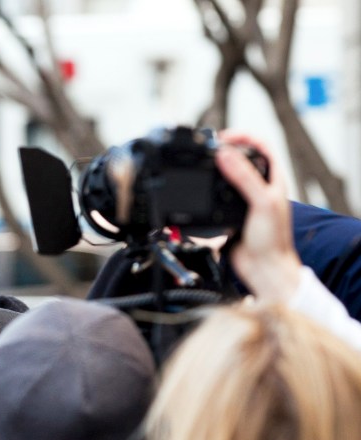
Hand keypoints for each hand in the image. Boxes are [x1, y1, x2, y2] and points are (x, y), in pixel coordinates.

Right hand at [215, 130, 302, 301]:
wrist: (262, 269)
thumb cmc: (273, 240)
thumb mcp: (261, 203)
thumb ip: (244, 178)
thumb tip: (225, 155)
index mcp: (273, 180)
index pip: (261, 146)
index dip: (244, 137)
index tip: (224, 138)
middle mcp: (259, 188)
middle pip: (241, 159)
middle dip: (225, 150)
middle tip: (208, 149)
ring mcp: (243, 202)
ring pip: (226, 178)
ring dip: (214, 171)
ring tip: (202, 166)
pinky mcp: (229, 215)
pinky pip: (215, 199)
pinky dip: (207, 192)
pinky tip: (201, 192)